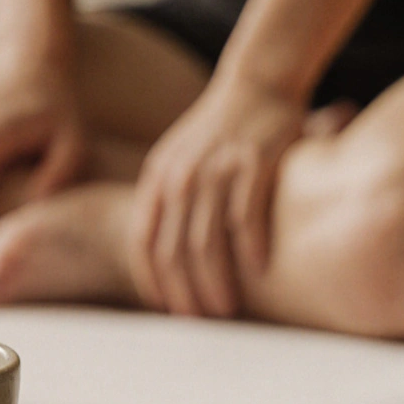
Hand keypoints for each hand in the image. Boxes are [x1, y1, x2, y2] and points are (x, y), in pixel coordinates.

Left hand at [130, 78, 308, 316]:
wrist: (257, 81)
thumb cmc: (220, 128)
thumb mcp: (178, 158)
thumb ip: (167, 197)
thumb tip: (164, 254)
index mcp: (158, 177)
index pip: (143, 241)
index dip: (151, 281)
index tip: (165, 310)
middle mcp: (181, 175)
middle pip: (173, 250)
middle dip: (184, 293)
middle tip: (199, 322)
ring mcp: (216, 169)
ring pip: (207, 241)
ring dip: (216, 282)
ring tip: (227, 309)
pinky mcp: (254, 162)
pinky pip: (247, 215)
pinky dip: (250, 247)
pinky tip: (259, 270)